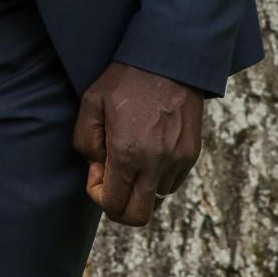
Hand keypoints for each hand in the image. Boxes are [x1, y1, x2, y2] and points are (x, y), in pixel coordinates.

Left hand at [72, 61, 203, 225]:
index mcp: (128, 153)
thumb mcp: (90, 104)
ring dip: (138, 187)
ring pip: (155, 198)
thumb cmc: (125, 79)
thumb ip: (85, 142)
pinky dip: (156, 177)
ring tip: (129, 156)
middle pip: (138, 216)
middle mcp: (156, 164)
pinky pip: (171, 182)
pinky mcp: (191, 154)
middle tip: (109, 179)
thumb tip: (97, 168)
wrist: (170, 59)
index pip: (113, 205)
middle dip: (118, 206)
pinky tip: (146, 150)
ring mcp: (178, 161)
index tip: (95, 172)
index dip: (98, 196)